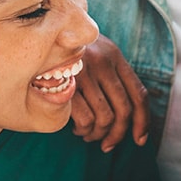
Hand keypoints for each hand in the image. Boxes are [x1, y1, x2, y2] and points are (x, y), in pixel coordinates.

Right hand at [71, 34, 149, 151]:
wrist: (37, 35)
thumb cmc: (67, 51)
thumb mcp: (94, 54)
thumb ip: (112, 75)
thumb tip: (129, 114)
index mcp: (114, 56)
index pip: (139, 94)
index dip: (143, 120)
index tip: (140, 139)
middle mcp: (103, 62)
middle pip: (124, 110)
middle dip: (117, 134)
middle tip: (107, 144)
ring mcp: (85, 72)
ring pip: (105, 118)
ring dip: (97, 134)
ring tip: (88, 134)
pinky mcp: (66, 83)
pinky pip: (85, 119)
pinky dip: (83, 130)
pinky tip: (76, 129)